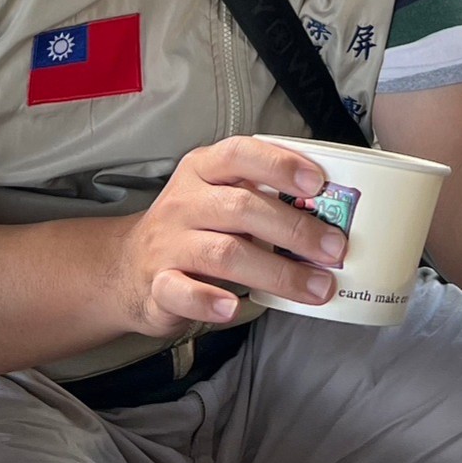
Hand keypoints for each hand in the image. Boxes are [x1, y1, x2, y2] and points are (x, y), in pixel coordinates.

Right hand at [113, 138, 347, 335]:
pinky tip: (233, 308)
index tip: (317, 183)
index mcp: (203, 170)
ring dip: (276, 272)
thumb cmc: (195, 229)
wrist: (128, 268)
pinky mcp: (157, 286)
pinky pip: (181, 290)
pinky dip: (208, 300)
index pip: (240, 154)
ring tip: (316, 288)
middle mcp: (184, 202)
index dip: (279, 165)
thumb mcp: (221, 199)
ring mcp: (168, 244)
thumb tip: (334, 214)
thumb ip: (263, 198)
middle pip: (242, 208)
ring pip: (224, 253)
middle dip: (295, 228)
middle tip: (334, 249)